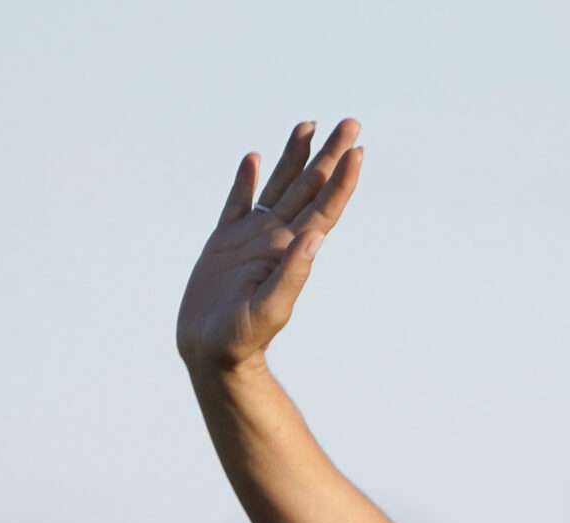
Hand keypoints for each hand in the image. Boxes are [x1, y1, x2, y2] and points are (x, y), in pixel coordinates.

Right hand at [175, 119, 363, 377]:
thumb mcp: (270, 310)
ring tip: (309, 125)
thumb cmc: (241, 340)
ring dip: (295, 157)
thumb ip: (292, 274)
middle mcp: (277, 238)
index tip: (358, 150)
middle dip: (329, 154)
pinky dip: (247, 180)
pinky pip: (238, 202)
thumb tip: (314, 237)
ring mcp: (251, 237)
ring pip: (278, 186)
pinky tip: (254, 159)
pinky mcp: (225, 242)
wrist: (210, 352)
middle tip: (351, 122)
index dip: (342, 180)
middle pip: (309, 187)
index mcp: (291, 250)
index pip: (324, 208)